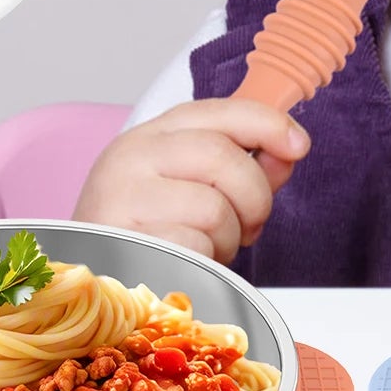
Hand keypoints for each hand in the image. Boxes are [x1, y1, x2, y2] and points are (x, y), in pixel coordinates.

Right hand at [72, 98, 310, 263]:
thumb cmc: (149, 232)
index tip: (298, 144)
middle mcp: (131, 156)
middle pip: (224, 158)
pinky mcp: (125, 242)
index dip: (268, 124)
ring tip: (208, 246)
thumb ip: (244, 165)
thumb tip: (289, 148)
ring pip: (215, 208)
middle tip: (249, 224)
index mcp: (151, 135)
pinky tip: (186, 263)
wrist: (92, 279)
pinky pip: (196, 249)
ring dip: (228, 237)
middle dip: (255, 197)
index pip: (219, 111)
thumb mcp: (194, 186)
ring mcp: (123, 198)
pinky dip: (205, 262)